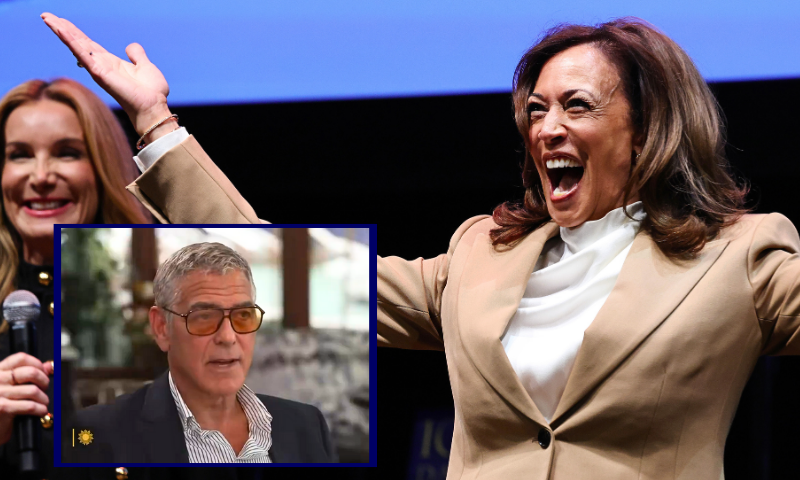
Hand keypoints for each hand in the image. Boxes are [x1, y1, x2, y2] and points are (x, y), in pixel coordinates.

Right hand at [0, 353, 52, 445]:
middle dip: (44, 381)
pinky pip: (30, 406)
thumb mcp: (11, 387)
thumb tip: (49, 366)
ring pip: (33, 390)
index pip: (21, 358)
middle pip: (30, 372)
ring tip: (43, 403)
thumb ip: (27, 375)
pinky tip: (41, 411)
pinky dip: (40, 409)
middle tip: (44, 389)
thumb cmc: (1, 406)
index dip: (37, 364)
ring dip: (44, 399)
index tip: (44, 372)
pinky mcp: (2, 408)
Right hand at [41, 12, 172, 136]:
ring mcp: (98, 69)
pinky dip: (71, 41)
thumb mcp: (145, 66)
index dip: (75, 32)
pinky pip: (82, 54)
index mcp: (110, 62)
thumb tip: (131, 46)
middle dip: (62, 28)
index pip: (88, 44)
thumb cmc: (151, 92)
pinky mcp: (99, 73)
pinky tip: (61, 30)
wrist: (153, 107)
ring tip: (47, 18)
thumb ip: (137, 55)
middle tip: (46, 15)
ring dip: (61, 31)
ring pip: (75, 46)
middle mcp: (101, 65)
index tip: (62, 21)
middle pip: (77, 42)